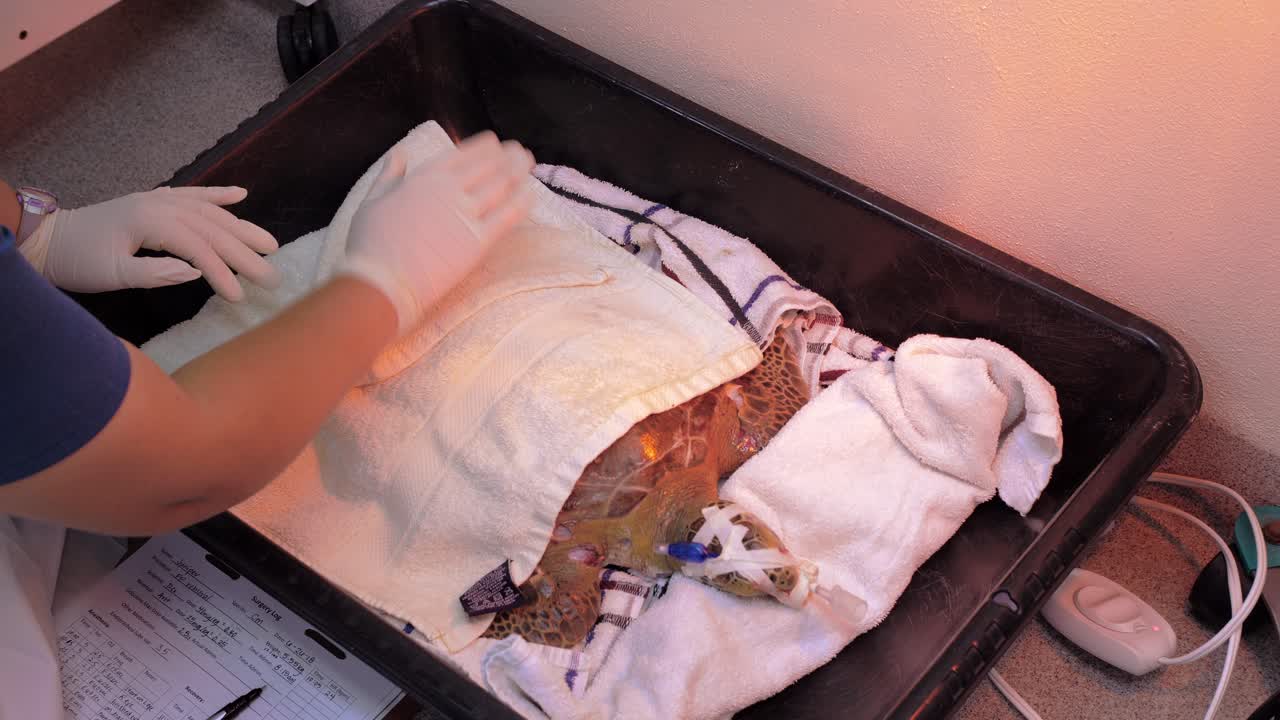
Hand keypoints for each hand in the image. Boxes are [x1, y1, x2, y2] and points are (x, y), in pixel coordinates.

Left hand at [19, 186, 279, 300]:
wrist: (48, 240)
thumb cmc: (78, 261)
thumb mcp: (112, 275)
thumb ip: (155, 273)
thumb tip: (196, 272)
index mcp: (151, 221)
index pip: (198, 248)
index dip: (222, 271)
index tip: (240, 296)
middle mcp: (161, 205)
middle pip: (213, 228)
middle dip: (245, 252)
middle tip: (273, 276)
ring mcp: (159, 200)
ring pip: (210, 212)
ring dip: (242, 227)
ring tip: (271, 244)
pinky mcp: (155, 202)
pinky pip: (194, 195)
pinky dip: (218, 195)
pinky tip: (241, 195)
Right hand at [337, 131, 535, 333]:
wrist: (382, 282)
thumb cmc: (370, 245)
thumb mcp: (371, 201)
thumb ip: (389, 175)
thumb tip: (398, 153)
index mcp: (424, 178)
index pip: (462, 154)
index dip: (483, 147)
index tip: (495, 143)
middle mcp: (448, 190)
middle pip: (487, 167)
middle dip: (507, 157)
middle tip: (522, 152)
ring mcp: (465, 215)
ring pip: (501, 186)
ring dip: (519, 172)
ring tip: (529, 164)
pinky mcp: (478, 242)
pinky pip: (507, 217)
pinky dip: (522, 203)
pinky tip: (531, 194)